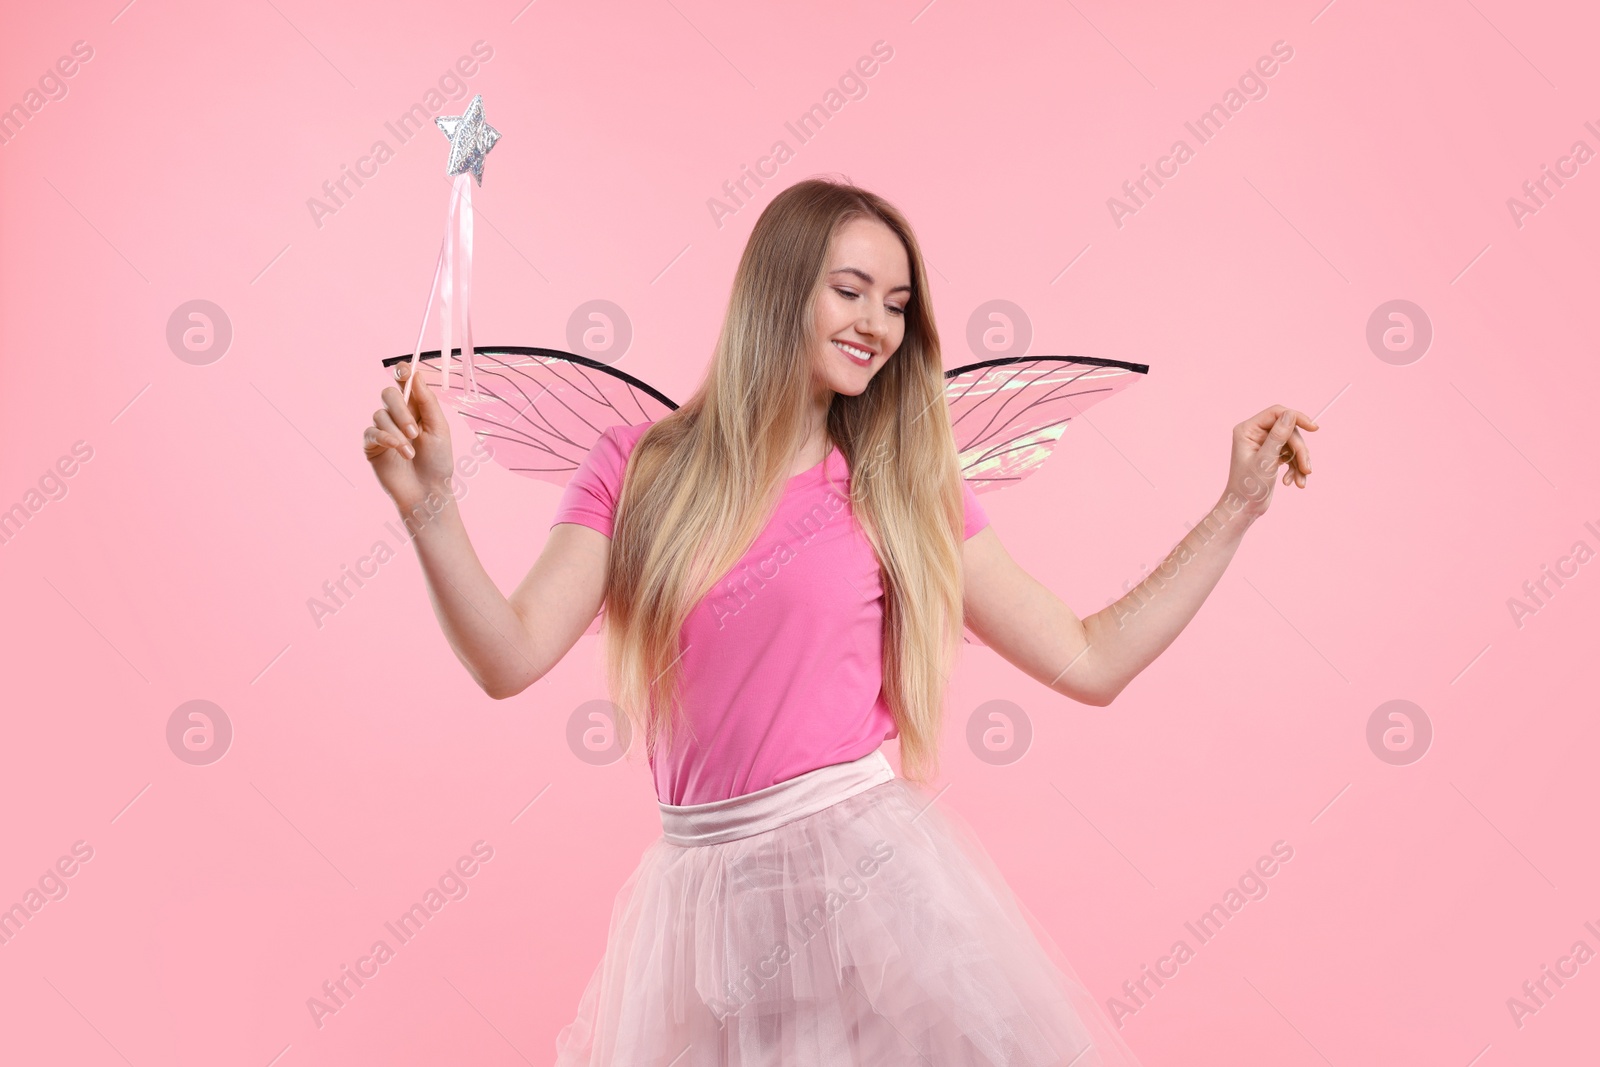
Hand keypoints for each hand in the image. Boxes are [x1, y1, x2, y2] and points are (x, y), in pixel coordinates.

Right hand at [362, 361, 454, 509]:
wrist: (428, 491)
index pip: (404, 382)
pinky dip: (386, 439)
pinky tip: (399, 451)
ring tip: (411, 452)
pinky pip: (372, 432)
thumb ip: (427, 401)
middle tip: (415, 432)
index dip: (402, 372)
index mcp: (416, 408)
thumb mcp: (438, 428)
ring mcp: (383, 429)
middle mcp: (397, 415)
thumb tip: (415, 374)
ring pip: (380, 414)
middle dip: (401, 410)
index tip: (404, 370)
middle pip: (389, 394)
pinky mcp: (372, 445)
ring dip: (397, 432)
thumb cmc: (438, 461)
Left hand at [1224, 405, 1316, 520]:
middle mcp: (1255, 434)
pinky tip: (1293, 482)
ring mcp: (1264, 444)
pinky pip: (1291, 455)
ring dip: (1300, 462)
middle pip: (1288, 431)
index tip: (1314, 428)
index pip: (1277, 413)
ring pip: (1293, 444)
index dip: (1296, 417)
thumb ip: (1278, 436)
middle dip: (1300, 451)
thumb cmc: (1248, 486)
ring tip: (1300, 481)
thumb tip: (1290, 414)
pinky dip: (1295, 468)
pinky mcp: (1272, 455)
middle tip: (1307, 469)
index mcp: (1247, 430)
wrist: (1244, 508)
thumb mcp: (1266, 460)